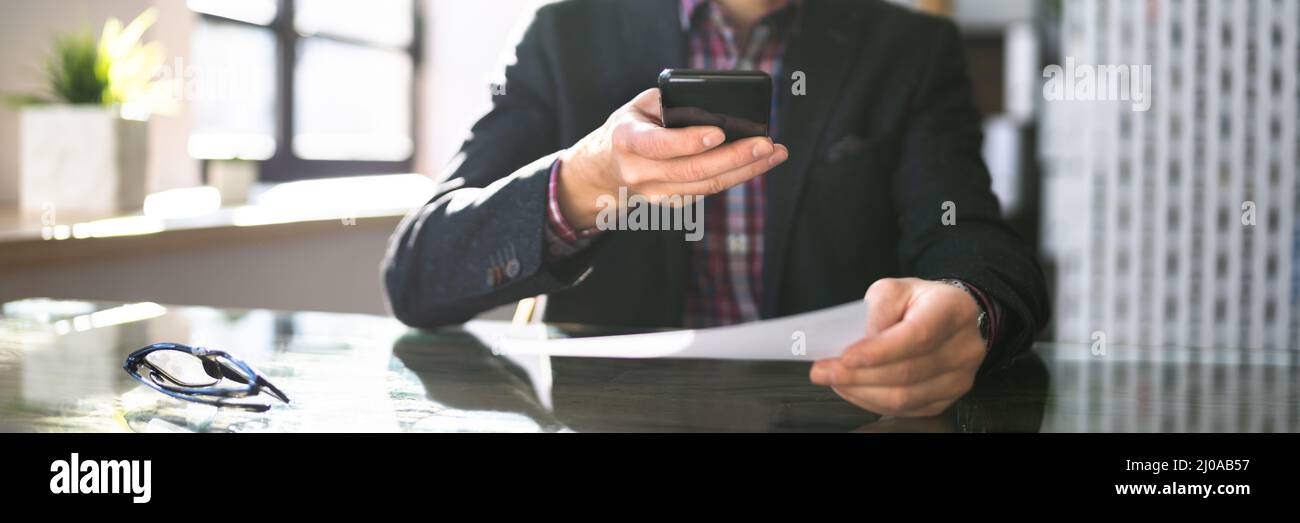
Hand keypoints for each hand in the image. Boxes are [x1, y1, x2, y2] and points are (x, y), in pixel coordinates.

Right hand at [556, 88, 787, 228]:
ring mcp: (655, 194)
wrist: (606, 167)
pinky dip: (735, 176)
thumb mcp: (640, 106)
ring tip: (774, 153)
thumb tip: (717, 108)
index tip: (719, 132)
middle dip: (734, 157)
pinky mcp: (671, 204)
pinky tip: (757, 163)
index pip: (661, 145)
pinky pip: (707, 191)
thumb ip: (672, 103)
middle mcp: (640, 173)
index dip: (690, 140)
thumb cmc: (632, 126)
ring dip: (745, 170)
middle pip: (693, 170)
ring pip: (706, 186)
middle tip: (766, 144)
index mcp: (628, 141)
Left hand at [810, 278, 987, 416]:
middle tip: (823, 371)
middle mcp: (964, 347)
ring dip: (861, 392)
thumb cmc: (916, 303)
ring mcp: (960, 378)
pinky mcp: (947, 399)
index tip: (844, 357)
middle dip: (858, 375)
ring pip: (905, 398)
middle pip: (907, 372)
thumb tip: (857, 346)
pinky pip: (906, 410)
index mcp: (953, 310)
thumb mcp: (893, 290)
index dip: (879, 351)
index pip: (917, 336)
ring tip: (835, 380)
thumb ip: (876, 311)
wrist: (947, 318)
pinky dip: (874, 403)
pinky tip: (855, 390)